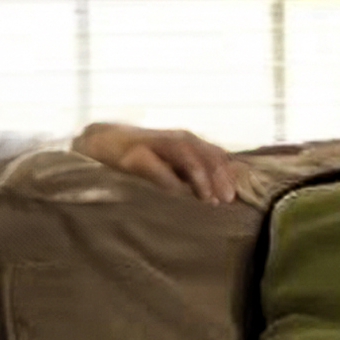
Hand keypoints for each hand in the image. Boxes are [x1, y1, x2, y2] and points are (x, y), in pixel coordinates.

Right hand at [72, 122, 240, 202]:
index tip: (238, 197)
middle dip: (219, 176)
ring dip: (199, 176)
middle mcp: (174, 139)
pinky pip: (153, 164)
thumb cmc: (142, 159)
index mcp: (187, 143)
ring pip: (184, 153)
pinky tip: (175, 193)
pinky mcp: (132, 153)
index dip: (229, 175)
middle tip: (227, 200)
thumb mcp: (172, 167)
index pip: (216, 155)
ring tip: (207, 199)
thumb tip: (220, 198)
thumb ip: (194, 177)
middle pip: (205, 153)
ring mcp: (153, 143)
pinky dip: (166, 177)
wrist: (101, 144)